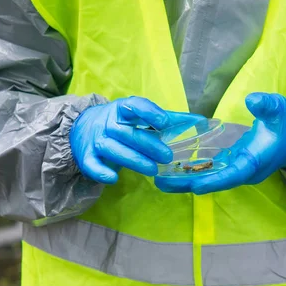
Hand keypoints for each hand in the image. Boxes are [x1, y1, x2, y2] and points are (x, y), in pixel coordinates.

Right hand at [70, 96, 198, 183]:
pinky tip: (113, 179)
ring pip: (112, 149)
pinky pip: (92, 165)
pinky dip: (101, 172)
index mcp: (123, 109)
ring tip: (152, 170)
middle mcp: (108, 122)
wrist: (85, 130)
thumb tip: (201, 122)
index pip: (134, 106)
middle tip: (167, 156)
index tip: (164, 122)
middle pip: (127, 133)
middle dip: (148, 144)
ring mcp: (97, 139)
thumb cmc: (123, 124)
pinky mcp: (87, 157)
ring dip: (133, 159)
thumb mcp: (142, 118)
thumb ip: (169, 121)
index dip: (149, 112)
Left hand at [155, 93, 285, 193]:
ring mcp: (238, 169)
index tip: (193, 186)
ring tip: (159, 179)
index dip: (214, 181)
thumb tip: (252, 100)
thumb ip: (266, 105)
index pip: (233, 174)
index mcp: (255, 162)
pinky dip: (193, 171)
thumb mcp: (279, 109)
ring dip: (186, 180)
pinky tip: (172, 168)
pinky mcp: (233, 164)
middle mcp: (244, 171)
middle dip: (189, 184)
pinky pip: (211, 171)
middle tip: (161, 183)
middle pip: (214, 181)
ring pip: (210, 178)